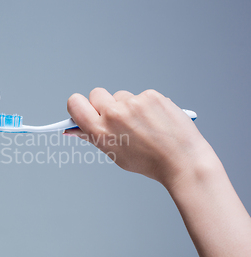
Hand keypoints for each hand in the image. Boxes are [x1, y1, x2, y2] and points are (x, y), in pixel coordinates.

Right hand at [65, 88, 215, 187]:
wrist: (182, 161)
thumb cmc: (149, 162)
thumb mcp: (115, 153)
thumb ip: (94, 136)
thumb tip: (74, 128)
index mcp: (100, 131)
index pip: (75, 103)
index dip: (78, 106)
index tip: (85, 110)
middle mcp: (114, 114)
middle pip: (96, 94)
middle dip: (103, 104)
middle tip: (117, 118)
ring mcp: (133, 103)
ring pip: (120, 96)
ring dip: (126, 106)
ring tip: (143, 124)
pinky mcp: (151, 96)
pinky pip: (140, 96)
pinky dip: (145, 105)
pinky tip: (155, 120)